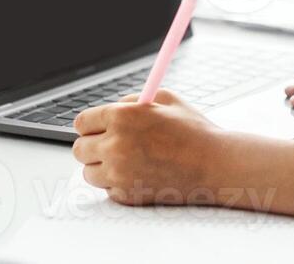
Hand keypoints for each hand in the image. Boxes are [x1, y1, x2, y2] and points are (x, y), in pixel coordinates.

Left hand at [71, 90, 223, 204]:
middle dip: (92, 145)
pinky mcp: (126, 195)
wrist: (214, 165)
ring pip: (89, 172)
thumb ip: (133, 101)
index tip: (97, 127)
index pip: (82, 122)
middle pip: (79, 149)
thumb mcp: (165, 99)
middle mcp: (115, 145)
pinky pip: (107, 188)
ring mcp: (118, 173)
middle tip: (109, 145)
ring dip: (102, 166)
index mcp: (121, 117)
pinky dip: (118, 183)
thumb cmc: (193, 130)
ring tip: (128, 160)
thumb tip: (113, 107)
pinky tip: (141, 174)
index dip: (91, 124)